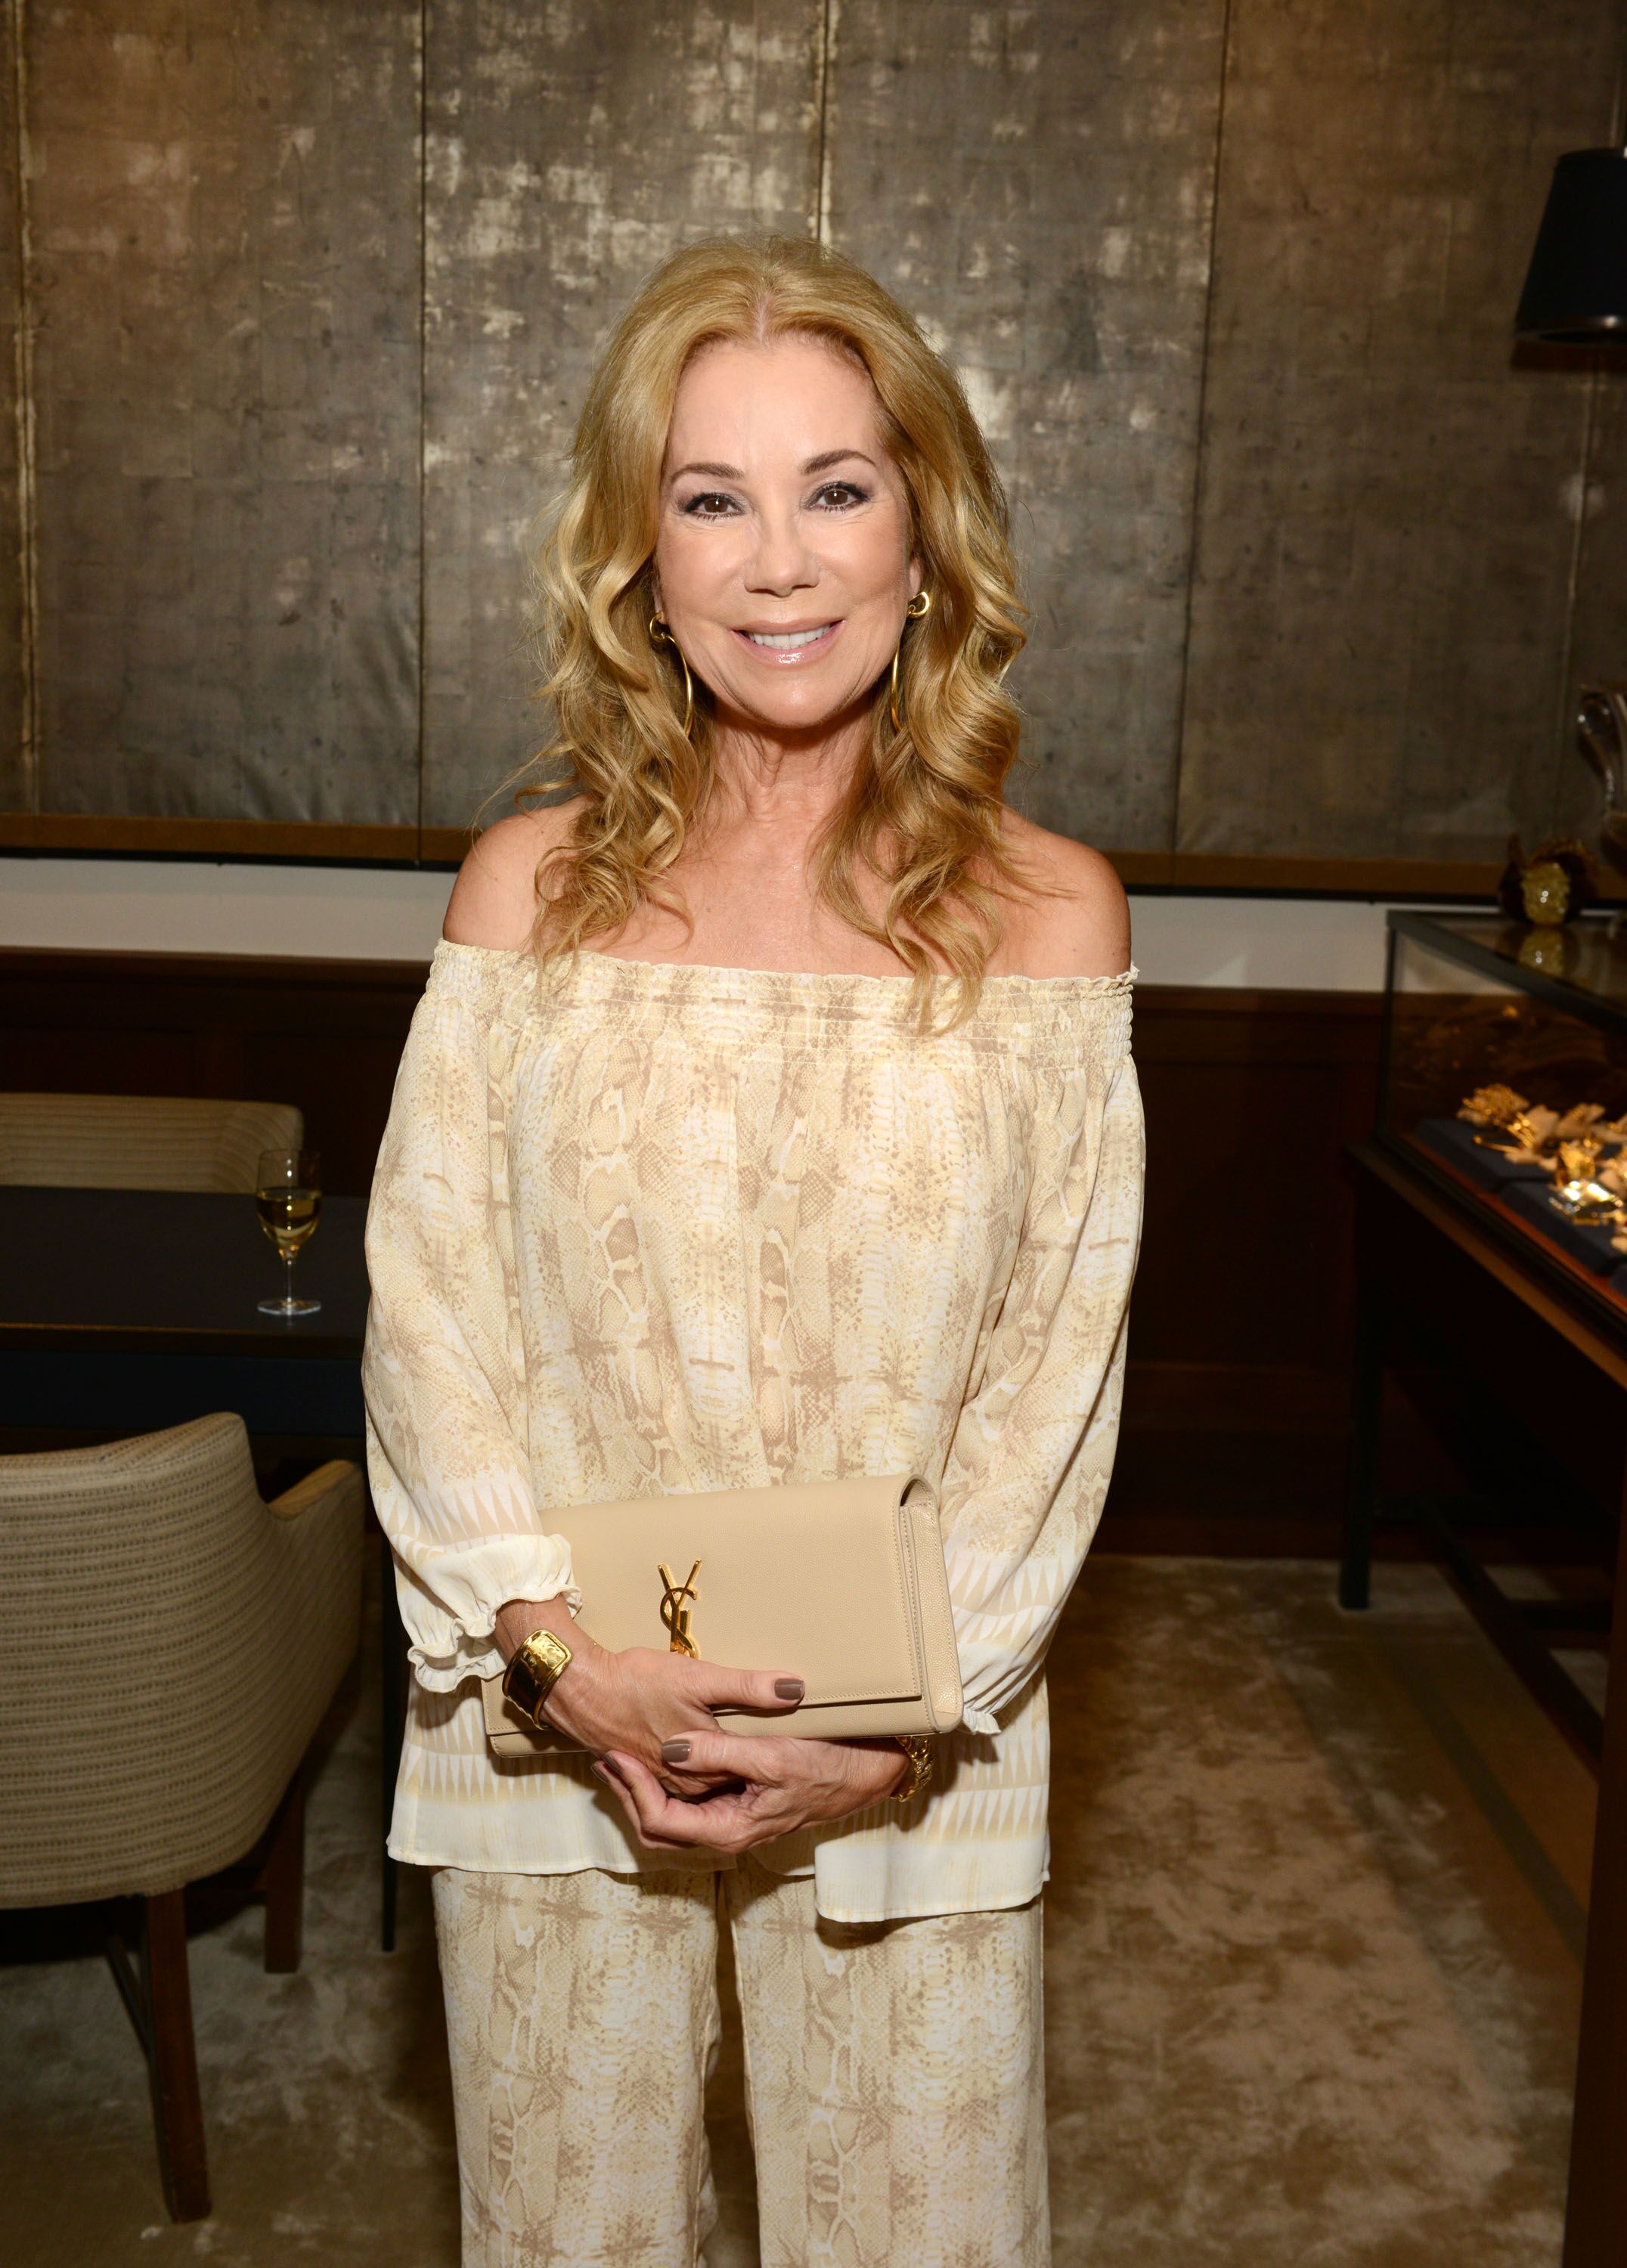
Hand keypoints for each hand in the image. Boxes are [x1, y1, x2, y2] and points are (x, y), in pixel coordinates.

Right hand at [493, 1595, 804, 1797]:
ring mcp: (657, 1780)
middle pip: (722, 1794)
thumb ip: (749, 1688)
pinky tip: (698, 1751)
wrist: (578, 1688)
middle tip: (777, 1764)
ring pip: (697, 1789)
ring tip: (745, 1760)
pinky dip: (690, 1770)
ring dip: (718, 1777)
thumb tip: (796, 1689)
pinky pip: (672, 1780)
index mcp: (697, 1778)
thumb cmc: (636, 1683)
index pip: (745, 1788)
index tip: (794, 1757)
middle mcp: (678, 1788)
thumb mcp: (700, 1679)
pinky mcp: (640, 1767)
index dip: (771, 1776)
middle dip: (746, 1783)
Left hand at [594, 1729, 910, 1853]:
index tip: (616, 1755)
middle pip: (657, 1829)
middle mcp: (726, 1834)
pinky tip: (659, 1760)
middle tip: (607, 1757)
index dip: (633, 1789)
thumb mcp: (772, 1755)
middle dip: (628, 1795)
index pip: (661, 1821)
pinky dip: (665, 1787)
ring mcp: (732, 1823)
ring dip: (643, 1792)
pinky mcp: (738, 1807)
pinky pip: (689, 1808)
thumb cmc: (825, 1763)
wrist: (867, 1772)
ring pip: (671, 1821)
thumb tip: (669, 1750)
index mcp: (729, 1829)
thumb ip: (719, 1753)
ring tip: (622, 1758)